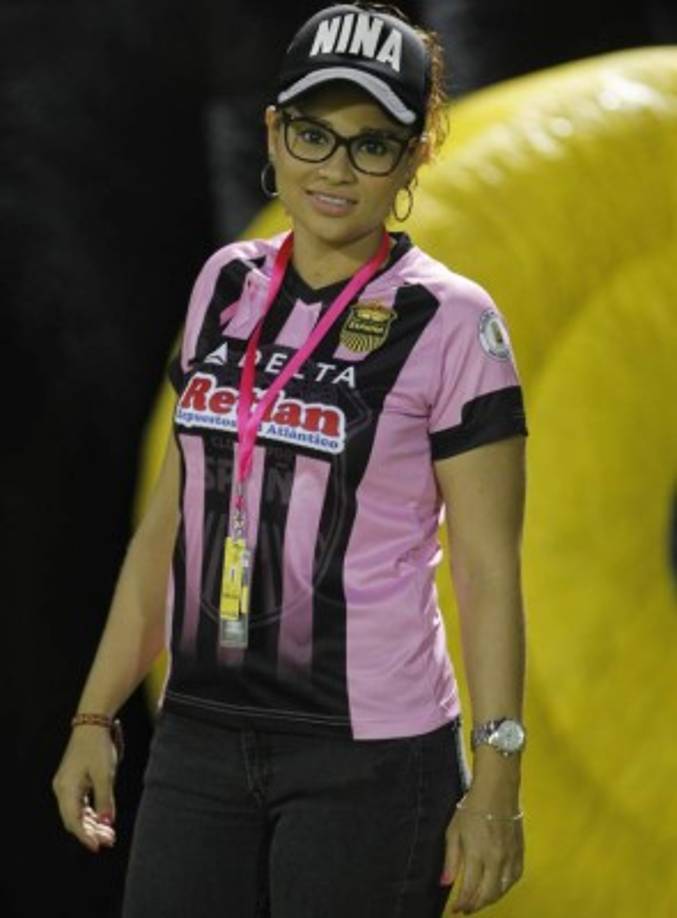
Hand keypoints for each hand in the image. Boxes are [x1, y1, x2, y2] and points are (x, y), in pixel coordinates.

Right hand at [52, 726, 118, 852]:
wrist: (92, 723)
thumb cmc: (98, 747)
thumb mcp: (105, 775)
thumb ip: (105, 800)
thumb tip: (107, 822)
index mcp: (66, 789)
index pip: (74, 821)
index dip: (86, 836)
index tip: (98, 847)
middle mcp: (62, 789)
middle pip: (75, 819)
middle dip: (92, 831)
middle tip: (109, 840)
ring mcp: (67, 784)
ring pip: (78, 811)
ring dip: (93, 823)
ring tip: (109, 833)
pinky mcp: (73, 779)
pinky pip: (80, 802)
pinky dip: (91, 811)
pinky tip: (102, 819)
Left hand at [441, 789, 523, 913]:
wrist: (497, 790)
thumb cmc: (471, 808)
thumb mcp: (454, 831)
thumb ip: (451, 860)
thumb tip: (445, 884)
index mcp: (477, 853)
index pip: (470, 888)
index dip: (463, 903)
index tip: (456, 910)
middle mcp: (496, 859)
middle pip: (488, 894)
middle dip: (476, 905)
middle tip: (467, 909)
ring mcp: (510, 856)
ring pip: (503, 889)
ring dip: (491, 899)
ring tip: (480, 901)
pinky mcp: (520, 852)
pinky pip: (515, 878)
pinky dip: (506, 887)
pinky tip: (498, 887)